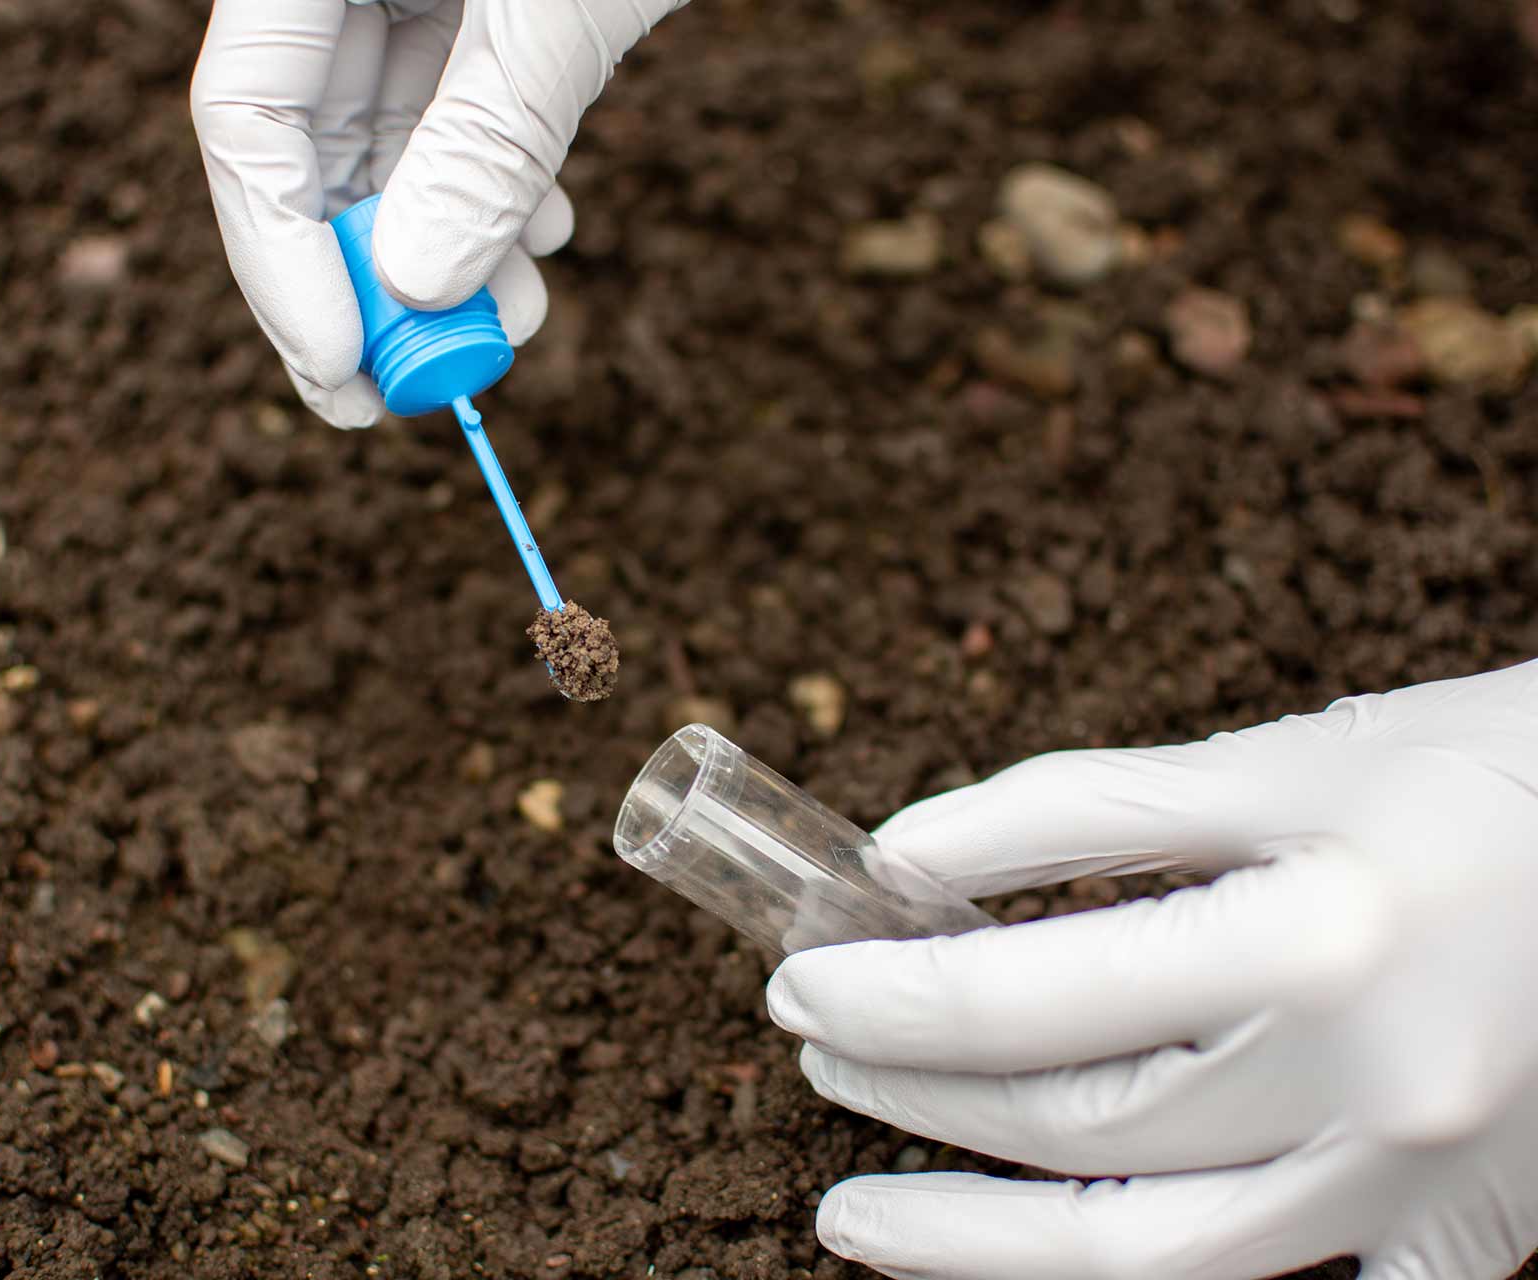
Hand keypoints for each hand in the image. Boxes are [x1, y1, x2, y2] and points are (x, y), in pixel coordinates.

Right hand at [190, 0, 680, 427]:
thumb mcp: (557, 1)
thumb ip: (488, 137)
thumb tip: (419, 288)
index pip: (247, 114)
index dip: (279, 257)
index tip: (339, 368)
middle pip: (311, 148)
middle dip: (364, 280)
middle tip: (404, 391)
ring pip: (395, 150)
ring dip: (447, 253)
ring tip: (512, 324)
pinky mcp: (484, 12)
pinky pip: (464, 120)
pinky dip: (500, 193)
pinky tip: (545, 241)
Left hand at [767, 661, 1537, 1279]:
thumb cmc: (1495, 771)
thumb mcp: (1288, 758)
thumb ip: (1084, 810)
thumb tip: (904, 857)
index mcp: (1324, 941)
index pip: (1035, 996)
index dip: (891, 995)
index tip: (801, 979)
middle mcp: (1378, 1090)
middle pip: (1081, 1133)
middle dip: (918, 1098)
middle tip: (816, 1061)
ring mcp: (1431, 1186)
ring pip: (1162, 1264)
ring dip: (984, 1247)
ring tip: (856, 1221)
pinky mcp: (1471, 1229)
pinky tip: (1064, 1272)